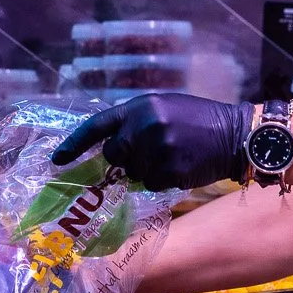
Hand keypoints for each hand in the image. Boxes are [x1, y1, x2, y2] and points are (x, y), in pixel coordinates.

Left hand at [51, 93, 252, 190]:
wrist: (234, 134)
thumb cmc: (198, 119)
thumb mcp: (164, 108)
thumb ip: (136, 123)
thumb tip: (109, 148)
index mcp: (140, 107)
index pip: (97, 126)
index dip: (75, 144)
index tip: (58, 159)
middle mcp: (144, 126)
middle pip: (114, 155)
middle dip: (126, 159)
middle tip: (152, 152)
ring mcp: (156, 149)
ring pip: (134, 174)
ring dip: (149, 171)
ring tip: (174, 155)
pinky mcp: (169, 170)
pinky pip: (152, 185)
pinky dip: (163, 181)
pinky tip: (181, 166)